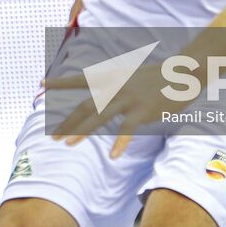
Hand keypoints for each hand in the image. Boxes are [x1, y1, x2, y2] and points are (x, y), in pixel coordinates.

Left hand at [44, 61, 182, 158]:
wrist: (184, 71)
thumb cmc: (159, 77)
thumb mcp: (132, 76)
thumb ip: (117, 85)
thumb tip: (104, 95)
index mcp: (113, 77)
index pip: (81, 79)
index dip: (61, 82)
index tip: (41, 83)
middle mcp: (117, 86)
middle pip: (86, 105)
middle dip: (68, 121)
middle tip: (52, 136)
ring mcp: (129, 98)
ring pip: (100, 115)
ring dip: (82, 130)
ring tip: (68, 144)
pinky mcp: (143, 110)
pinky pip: (128, 128)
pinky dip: (121, 142)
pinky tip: (113, 156)